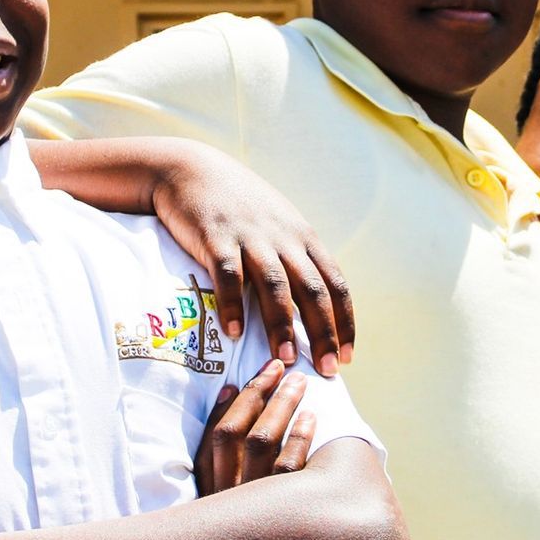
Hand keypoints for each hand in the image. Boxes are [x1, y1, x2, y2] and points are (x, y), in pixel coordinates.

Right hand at [150, 148, 353, 374]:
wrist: (192, 170)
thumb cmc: (237, 204)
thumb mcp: (277, 224)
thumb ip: (294, 258)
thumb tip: (312, 306)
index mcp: (302, 238)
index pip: (335, 284)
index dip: (344, 321)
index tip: (347, 356)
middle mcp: (283, 238)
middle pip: (312, 290)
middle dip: (323, 332)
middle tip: (327, 370)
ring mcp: (251, 238)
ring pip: (275, 284)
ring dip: (282, 323)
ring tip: (285, 358)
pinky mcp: (216, 238)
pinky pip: (228, 275)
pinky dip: (232, 305)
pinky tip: (234, 333)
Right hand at [194, 360, 317, 496]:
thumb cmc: (250, 534)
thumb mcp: (225, 498)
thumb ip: (222, 456)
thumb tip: (230, 391)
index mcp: (208, 490)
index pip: (212, 437)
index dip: (227, 404)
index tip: (245, 380)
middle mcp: (224, 494)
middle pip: (234, 432)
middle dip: (255, 394)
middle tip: (277, 367)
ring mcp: (252, 502)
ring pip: (261, 442)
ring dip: (279, 405)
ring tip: (297, 383)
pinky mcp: (284, 509)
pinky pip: (289, 467)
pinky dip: (298, 436)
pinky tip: (309, 417)